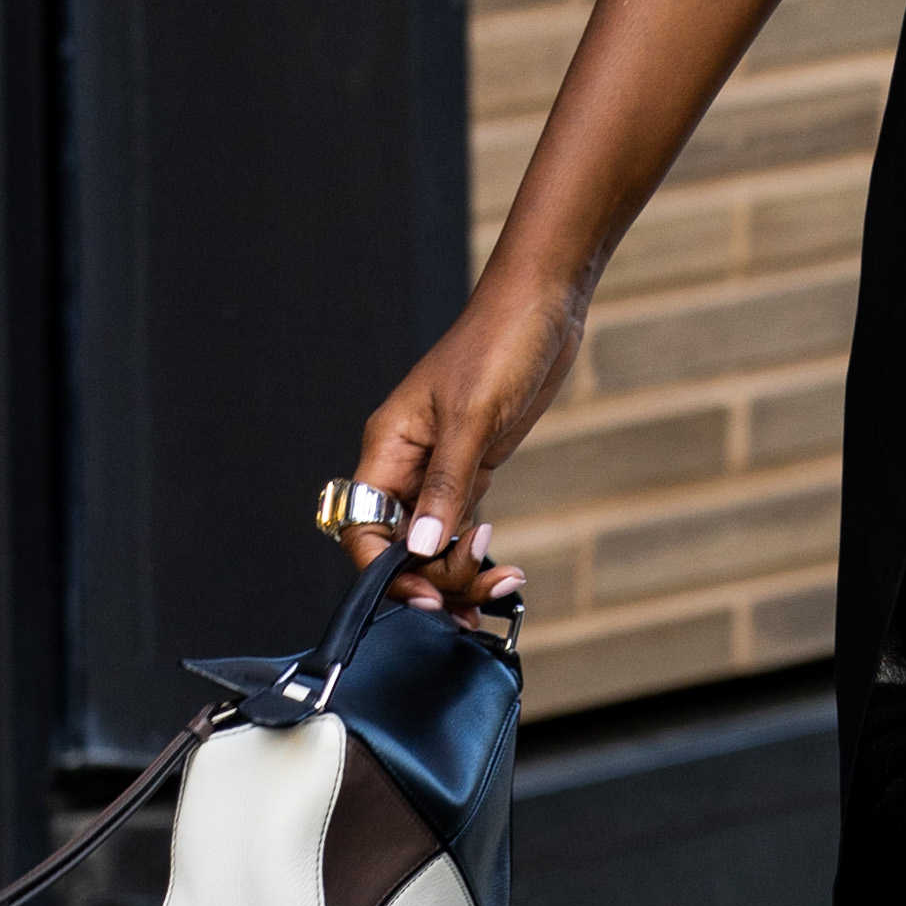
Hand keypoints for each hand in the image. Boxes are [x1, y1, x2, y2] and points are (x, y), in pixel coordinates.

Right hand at [340, 268, 588, 610]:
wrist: (542, 308)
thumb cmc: (499, 343)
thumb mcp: (473, 417)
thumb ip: (446, 485)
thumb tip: (422, 548)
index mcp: (388, 447)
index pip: (363, 528)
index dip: (385, 570)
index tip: (423, 597)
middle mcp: (406, 463)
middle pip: (399, 545)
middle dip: (433, 577)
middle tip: (475, 590)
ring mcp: (439, 467)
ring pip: (432, 541)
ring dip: (459, 573)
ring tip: (498, 588)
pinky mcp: (472, 467)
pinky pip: (460, 525)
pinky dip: (475, 553)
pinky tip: (499, 571)